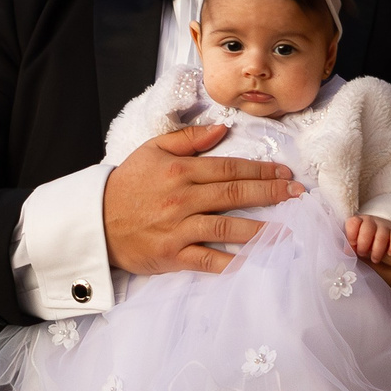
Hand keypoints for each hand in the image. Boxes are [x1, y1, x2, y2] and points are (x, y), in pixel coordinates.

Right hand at [104, 123, 301, 275]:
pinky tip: (256, 262)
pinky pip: (208, 259)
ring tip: (287, 231)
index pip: (229, 167)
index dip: (260, 170)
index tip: (284, 174)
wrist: (94, 222)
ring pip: (227, 226)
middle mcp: (183, 198)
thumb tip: (221, 129)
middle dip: (271, 193)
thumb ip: (188, 138)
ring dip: (261, 229)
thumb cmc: (125, 185)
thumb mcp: (152, 150)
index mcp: (180, 170)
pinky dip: (233, 262)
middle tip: (297, 195)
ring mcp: (179, 227)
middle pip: (236, 193)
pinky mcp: (173, 254)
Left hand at [344, 214, 390, 263]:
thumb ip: (349, 246)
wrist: (377, 237)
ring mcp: (384, 226)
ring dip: (377, 250)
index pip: (354, 222)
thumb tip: (347, 251)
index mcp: (358, 222)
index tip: (353, 245)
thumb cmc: (362, 243)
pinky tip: (389, 254)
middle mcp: (371, 222)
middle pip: (368, 228)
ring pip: (382, 235)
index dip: (352, 235)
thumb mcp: (354, 243)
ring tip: (374, 259)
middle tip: (362, 254)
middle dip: (364, 244)